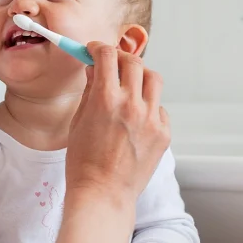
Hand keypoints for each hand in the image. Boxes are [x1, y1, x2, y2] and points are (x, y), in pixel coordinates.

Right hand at [66, 43, 169, 201]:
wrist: (103, 194)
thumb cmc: (84, 162)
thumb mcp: (78, 121)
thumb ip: (89, 91)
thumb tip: (94, 70)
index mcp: (105, 99)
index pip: (107, 56)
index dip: (98, 48)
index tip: (94, 50)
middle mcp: (131, 104)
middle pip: (133, 62)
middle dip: (119, 58)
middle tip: (112, 63)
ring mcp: (151, 119)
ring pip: (153, 79)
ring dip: (140, 75)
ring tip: (129, 85)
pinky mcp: (163, 133)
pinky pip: (160, 107)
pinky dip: (148, 104)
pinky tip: (136, 116)